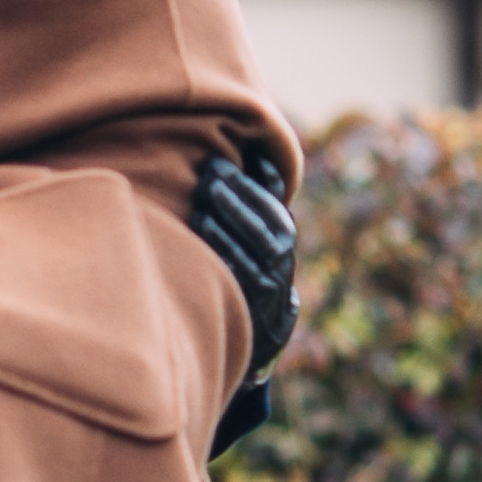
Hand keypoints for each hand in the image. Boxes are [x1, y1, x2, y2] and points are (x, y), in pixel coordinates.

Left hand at [194, 146, 299, 374]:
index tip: (217, 162)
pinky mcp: (248, 304)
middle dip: (233, 199)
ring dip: (224, 228)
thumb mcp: (266, 229)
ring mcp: (267, 283)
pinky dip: (219, 257)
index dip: (245, 183)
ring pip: (250, 251)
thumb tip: (260, 156)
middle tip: (206, 179)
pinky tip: (198, 239)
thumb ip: (264, 195)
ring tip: (201, 207)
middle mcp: (281, 258)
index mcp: (283, 233)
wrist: (266, 325)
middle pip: (260, 225)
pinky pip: (234, 278)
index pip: (270, 204)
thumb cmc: (257, 260)